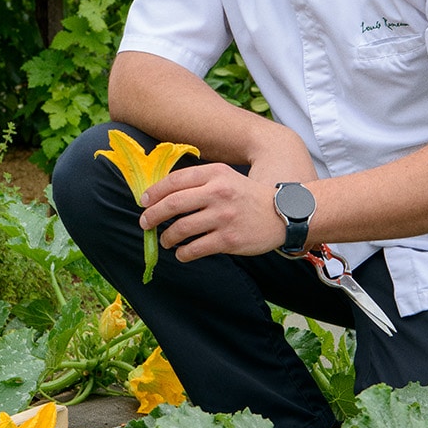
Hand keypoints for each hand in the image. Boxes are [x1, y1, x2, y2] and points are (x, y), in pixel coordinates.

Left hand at [138, 163, 286, 259]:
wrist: (282, 214)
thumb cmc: (247, 197)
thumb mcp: (226, 178)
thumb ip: (199, 182)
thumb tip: (162, 195)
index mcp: (215, 174)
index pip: (175, 181)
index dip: (154, 193)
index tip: (144, 202)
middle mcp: (218, 193)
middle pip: (172, 204)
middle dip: (152, 216)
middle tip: (145, 223)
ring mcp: (223, 217)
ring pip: (180, 229)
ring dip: (166, 237)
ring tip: (165, 240)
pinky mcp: (228, 239)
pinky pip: (195, 249)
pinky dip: (182, 253)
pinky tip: (181, 253)